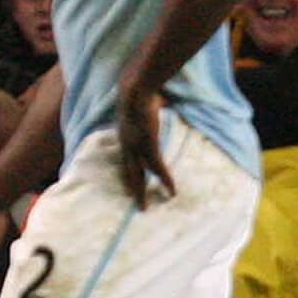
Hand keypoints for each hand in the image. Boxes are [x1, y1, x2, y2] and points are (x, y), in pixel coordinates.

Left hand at [114, 84, 169, 205]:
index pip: (127, 158)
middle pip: (128, 172)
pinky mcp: (148, 146)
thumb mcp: (145, 103)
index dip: (129, 171)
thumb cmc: (143, 91)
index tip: (131, 182)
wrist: (137, 88)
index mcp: (125, 135)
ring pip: (138, 176)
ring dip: (142, 193)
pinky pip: (157, 168)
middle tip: (135, 204)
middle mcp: (127, 144)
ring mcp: (136, 147)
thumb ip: (151, 107)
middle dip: (132, 188)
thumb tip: (160, 99)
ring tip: (145, 209)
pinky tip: (172, 191)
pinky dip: (165, 180)